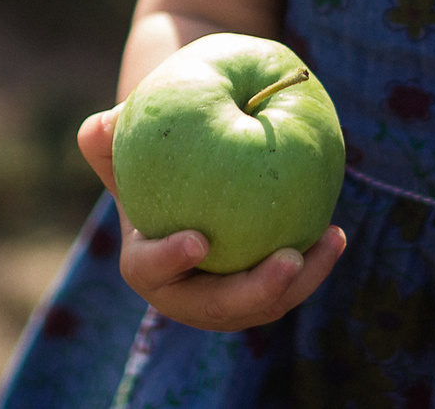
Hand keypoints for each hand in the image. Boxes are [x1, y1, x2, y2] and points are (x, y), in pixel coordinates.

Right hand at [77, 106, 347, 331]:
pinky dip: (313, 266)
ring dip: (298, 282)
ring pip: (262, 305)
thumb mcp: (127, 139)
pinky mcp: (259, 291)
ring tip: (327, 243)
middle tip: (286, 261)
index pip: (150, 271)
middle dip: (254, 292)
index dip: (169, 261)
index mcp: (145, 263)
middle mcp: (185, 293)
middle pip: (218, 307)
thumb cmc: (152, 152)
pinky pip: (288, 286)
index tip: (199, 239)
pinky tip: (336, 233)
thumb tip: (99, 127)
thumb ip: (108, 135)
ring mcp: (226, 299)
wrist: (185, 172)